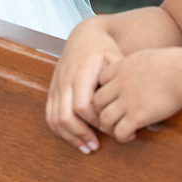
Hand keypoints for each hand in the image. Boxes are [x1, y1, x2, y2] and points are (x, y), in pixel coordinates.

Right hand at [45, 17, 123, 153]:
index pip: (82, 105)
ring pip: (55, 118)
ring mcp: (56, 85)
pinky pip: (49, 115)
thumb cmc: (103, 47)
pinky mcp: (52, 90)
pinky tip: (74, 138)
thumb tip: (131, 103)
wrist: (84, 35)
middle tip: (96, 146)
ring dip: (69, 136)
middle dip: (81, 134)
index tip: (109, 127)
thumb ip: (120, 79)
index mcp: (81, 72)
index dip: (95, 121)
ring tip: (86, 147)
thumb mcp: (115, 57)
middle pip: (65, 115)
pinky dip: (59, 130)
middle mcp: (65, 80)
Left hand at [92, 47, 181, 142]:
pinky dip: (121, 136)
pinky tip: (131, 135)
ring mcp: (127, 101)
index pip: (100, 80)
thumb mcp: (148, 56)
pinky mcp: (138, 116)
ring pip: (104, 118)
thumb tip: (142, 66)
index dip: (105, 89)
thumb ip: (138, 64)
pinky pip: (119, 132)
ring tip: (118, 128)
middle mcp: (120, 84)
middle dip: (101, 110)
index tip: (116, 96)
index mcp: (122, 67)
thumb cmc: (175, 64)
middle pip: (97, 100)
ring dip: (109, 126)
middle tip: (112, 116)